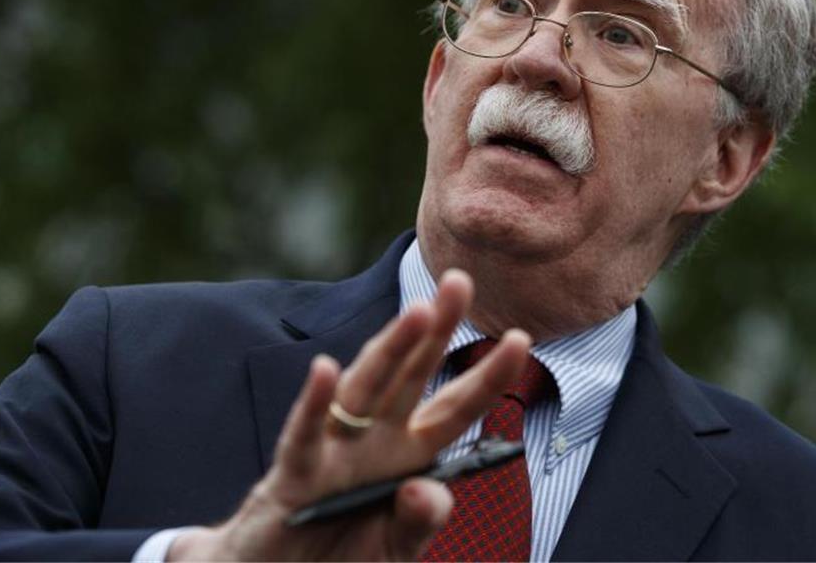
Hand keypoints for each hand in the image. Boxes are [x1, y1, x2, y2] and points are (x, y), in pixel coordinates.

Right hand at [169, 269, 530, 560]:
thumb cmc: (343, 557)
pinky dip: (314, 405)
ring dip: (389, 351)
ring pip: (365, 390)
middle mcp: (374, 440)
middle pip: (411, 376)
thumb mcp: (396, 546)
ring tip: (418, 313)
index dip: (488, 376)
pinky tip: (325, 371)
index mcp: (409, 453)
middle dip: (436, 330)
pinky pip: (305, 436)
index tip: (521, 337)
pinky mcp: (294, 475)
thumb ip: (419, 522)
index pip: (456, 408)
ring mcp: (335, 451)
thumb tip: (430, 492)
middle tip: (460, 280)